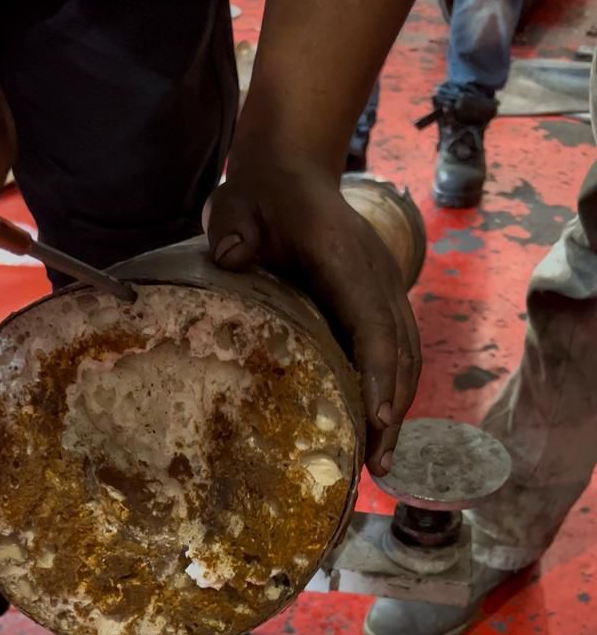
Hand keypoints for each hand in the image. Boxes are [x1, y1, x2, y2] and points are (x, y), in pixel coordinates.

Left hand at [204, 159, 420, 475]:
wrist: (292, 170)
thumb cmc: (260, 195)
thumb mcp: (236, 206)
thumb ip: (232, 230)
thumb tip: (230, 257)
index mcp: (347, 259)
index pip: (373, 323)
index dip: (378, 372)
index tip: (379, 418)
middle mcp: (377, 277)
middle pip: (398, 352)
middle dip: (393, 410)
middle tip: (376, 465)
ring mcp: (384, 289)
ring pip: (404, 356)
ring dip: (397, 408)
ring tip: (380, 461)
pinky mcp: (379, 302)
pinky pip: (395, 351)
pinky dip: (391, 391)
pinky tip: (379, 427)